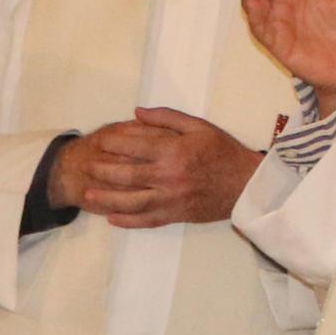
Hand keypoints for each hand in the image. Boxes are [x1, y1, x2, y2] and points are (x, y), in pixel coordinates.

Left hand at [64, 109, 264, 226]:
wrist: (247, 185)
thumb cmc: (223, 152)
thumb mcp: (199, 127)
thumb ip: (167, 118)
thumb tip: (137, 113)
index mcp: (175, 152)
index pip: (137, 146)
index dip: (115, 143)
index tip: (101, 140)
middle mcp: (170, 177)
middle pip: (129, 175)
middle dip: (104, 170)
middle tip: (89, 166)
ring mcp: (172, 199)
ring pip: (133, 201)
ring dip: (108, 199)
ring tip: (89, 194)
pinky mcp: (176, 215)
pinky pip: (147, 220)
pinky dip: (128, 221)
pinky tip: (112, 218)